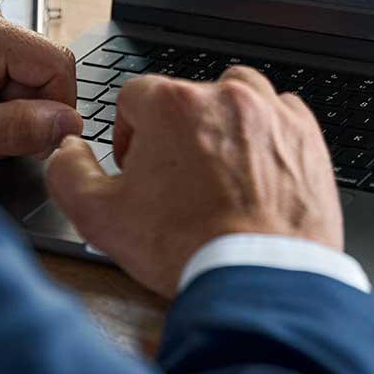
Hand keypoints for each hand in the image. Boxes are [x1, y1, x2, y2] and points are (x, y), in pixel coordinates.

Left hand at [0, 0, 80, 159]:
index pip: (56, 63)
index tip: (38, 140)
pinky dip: (1, 99)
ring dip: (14, 106)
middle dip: (29, 107)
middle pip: (45, 68)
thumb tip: (67, 124)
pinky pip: (14, 72)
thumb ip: (17, 128)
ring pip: (32, 74)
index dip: (57, 107)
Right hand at [45, 66, 341, 296]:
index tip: (138, 165)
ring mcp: (270, 112)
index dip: (129, 134)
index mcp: (172, 104)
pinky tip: (256, 171)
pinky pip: (281, 116)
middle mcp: (224, 95)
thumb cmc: (189, 248)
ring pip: (237, 97)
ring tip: (218, 168)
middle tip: (176, 180)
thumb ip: (69, 173)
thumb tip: (67, 150)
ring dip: (223, 123)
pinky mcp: (306, 135)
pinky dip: (267, 135)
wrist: (261, 277)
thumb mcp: (101, 217)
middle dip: (176, 132)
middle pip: (186, 97)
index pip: (135, 97)